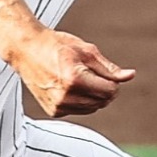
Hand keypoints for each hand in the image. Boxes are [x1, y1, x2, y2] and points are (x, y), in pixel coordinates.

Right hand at [6, 28, 135, 117]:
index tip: (103, 71)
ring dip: (93, 96)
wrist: (26, 50)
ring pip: (93, 108)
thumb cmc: (55, 45)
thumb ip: (109, 68)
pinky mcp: (54, 111)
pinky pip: (79, 110)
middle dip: (104, 89)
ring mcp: (58, 106)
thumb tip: (130, 76)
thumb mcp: (86, 51)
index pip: (110, 91)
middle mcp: (66, 96)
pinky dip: (81, 101)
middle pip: (103, 101)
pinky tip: (70, 86)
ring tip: (79, 78)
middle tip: (91, 72)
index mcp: (75, 80)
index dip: (113, 81)